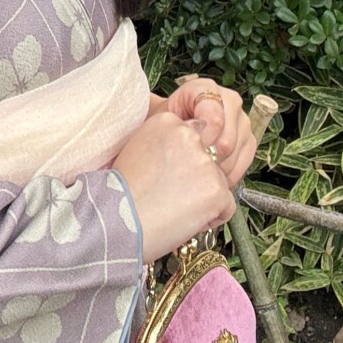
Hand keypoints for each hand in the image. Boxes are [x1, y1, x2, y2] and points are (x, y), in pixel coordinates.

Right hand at [107, 112, 236, 262]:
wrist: (117, 221)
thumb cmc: (121, 192)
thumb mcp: (137, 149)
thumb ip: (165, 142)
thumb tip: (187, 151)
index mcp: (167, 121)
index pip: (193, 138)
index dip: (181, 162)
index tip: (163, 175)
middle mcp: (189, 135)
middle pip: (209, 158)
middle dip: (196, 178)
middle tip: (169, 193)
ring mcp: (205, 162)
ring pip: (218, 182)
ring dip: (203, 198)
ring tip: (173, 207)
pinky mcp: (216, 189)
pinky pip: (226, 206)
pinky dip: (211, 217)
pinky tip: (185, 219)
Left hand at [164, 77, 255, 186]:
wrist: (172, 127)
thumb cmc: (167, 122)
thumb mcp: (164, 119)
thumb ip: (176, 125)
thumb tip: (193, 139)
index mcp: (206, 89)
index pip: (214, 119)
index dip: (202, 140)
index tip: (190, 149)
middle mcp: (230, 101)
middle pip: (228, 139)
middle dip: (208, 157)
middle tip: (192, 164)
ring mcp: (242, 121)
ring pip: (236, 152)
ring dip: (216, 167)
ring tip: (198, 169)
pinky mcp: (249, 140)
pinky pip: (243, 162)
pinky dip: (227, 173)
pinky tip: (212, 174)